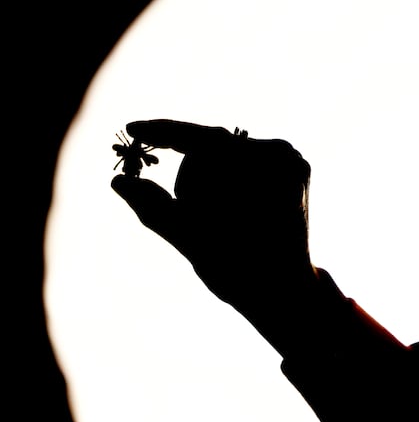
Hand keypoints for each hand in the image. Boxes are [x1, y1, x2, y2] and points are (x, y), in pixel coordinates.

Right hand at [111, 119, 313, 309]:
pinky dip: (229, 180)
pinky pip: (248, 162)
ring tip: (219, 221)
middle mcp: (281, 153)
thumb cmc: (236, 270)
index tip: (132, 129)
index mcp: (259, 165)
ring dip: (210, 181)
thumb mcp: (188, 237)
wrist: (284, 292)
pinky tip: (232, 209)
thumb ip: (153, 206)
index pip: (200, 139)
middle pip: (214, 148)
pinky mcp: (296, 169)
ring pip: (228, 154)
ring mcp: (292, 159)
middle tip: (190, 214)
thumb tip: (119, 182)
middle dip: (192, 178)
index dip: (162, 132)